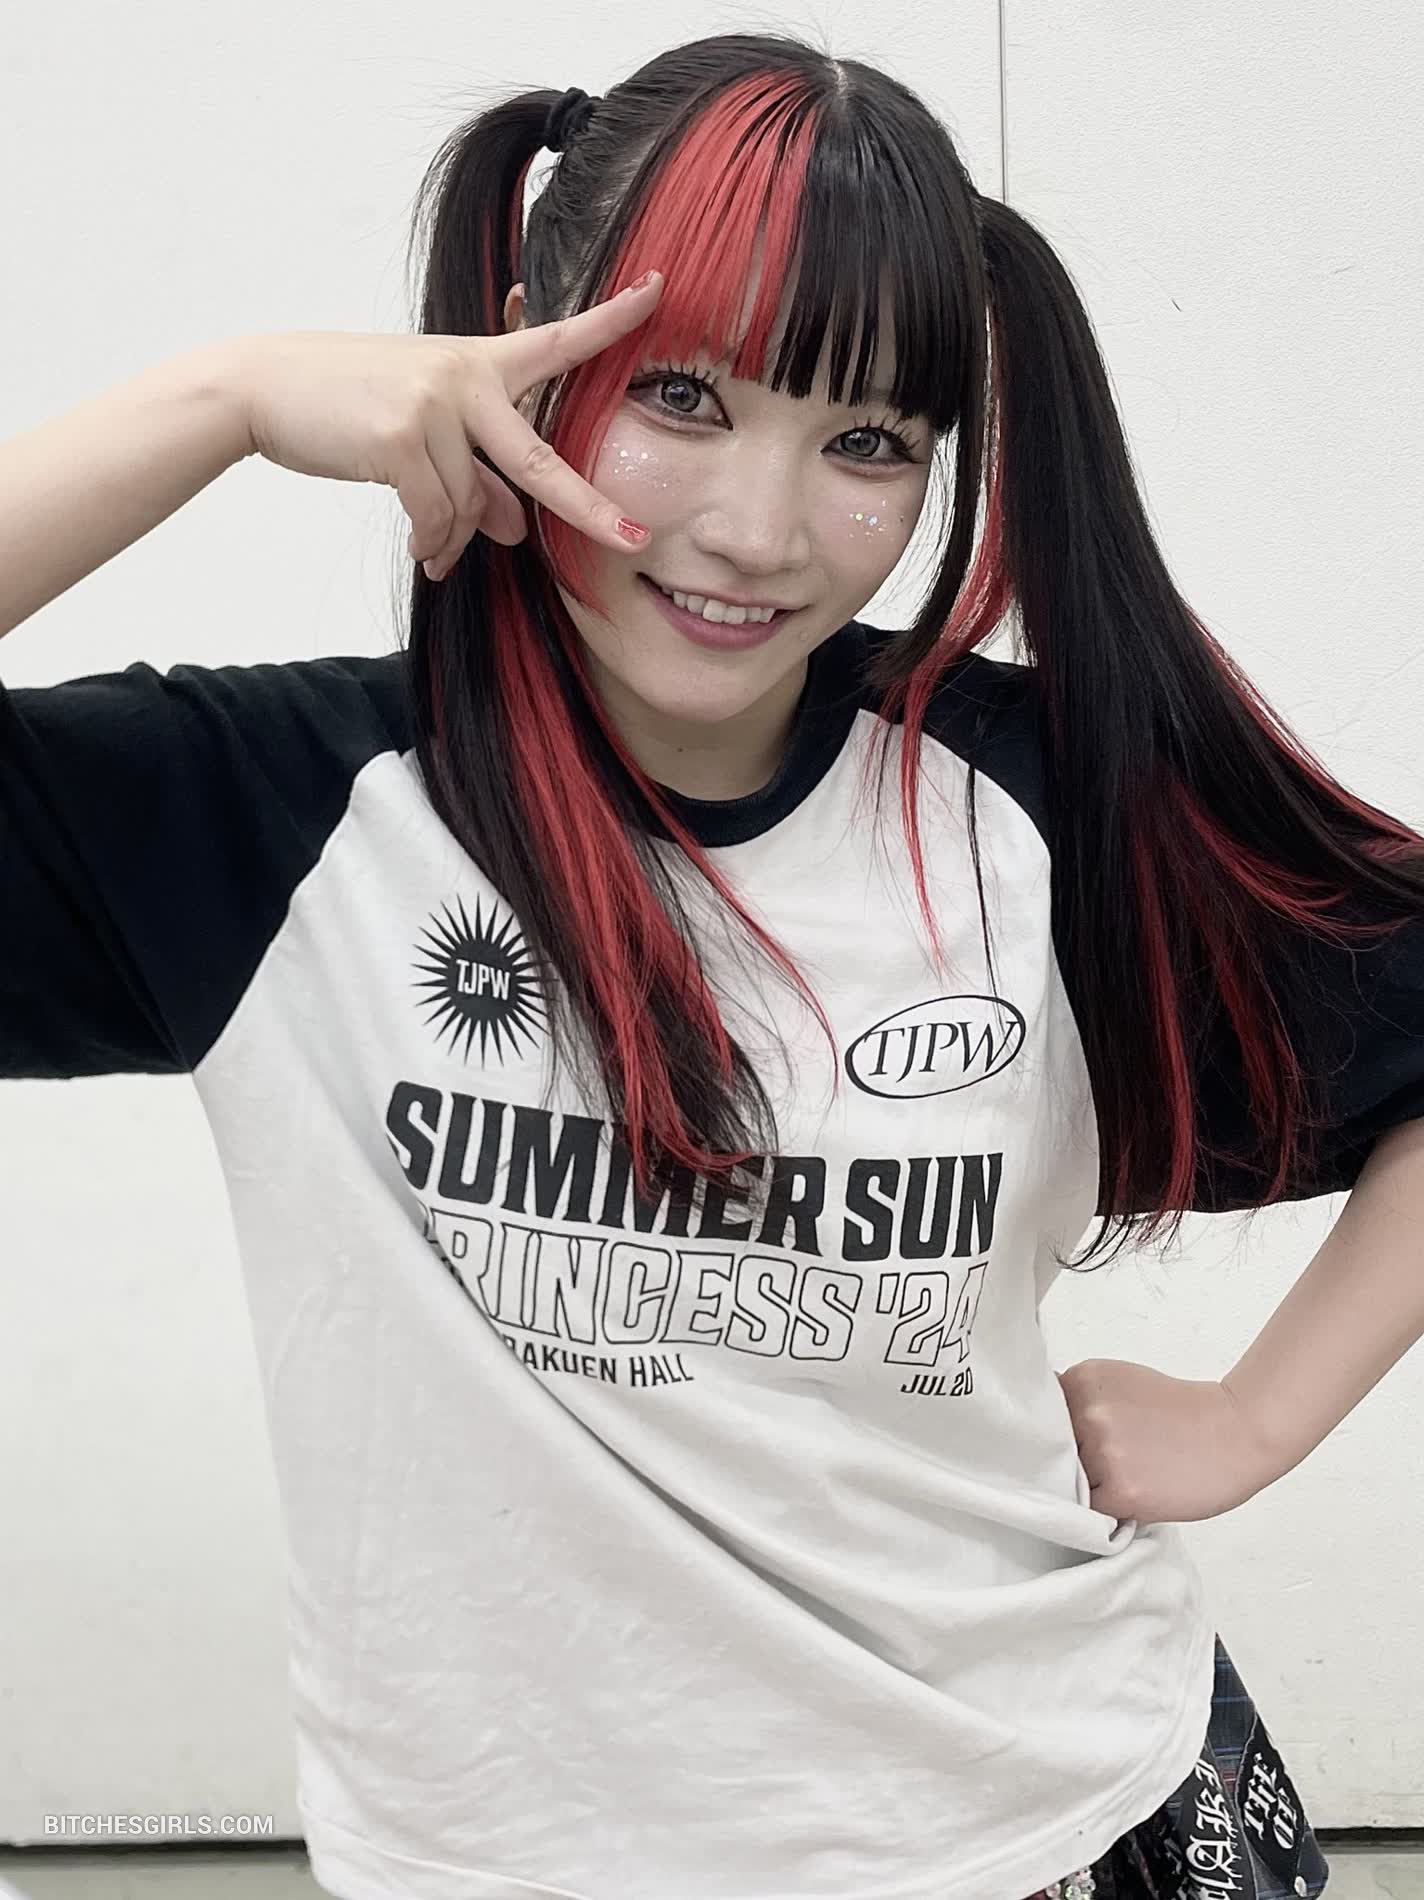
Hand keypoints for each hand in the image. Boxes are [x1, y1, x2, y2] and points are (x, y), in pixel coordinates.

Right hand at [230, 269, 663, 579]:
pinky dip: (430, 542)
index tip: (659, 292)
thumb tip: (517, 529)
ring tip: (433, 549)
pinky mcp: (400, 437)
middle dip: (587, 506)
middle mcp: (465, 377)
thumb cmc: (348, 404)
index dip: (611, 321)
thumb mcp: (423, 432)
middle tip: (631, 539)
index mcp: (479, 362)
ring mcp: (434, 405)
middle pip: (538, 460)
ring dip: (451, 538)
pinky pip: (434, 516)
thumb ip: (478, 476)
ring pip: (467, 508)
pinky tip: (422, 553)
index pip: (555, 340)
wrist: (264, 387)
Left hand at [1057, 1357, 1281, 1524]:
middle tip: (1108, 1462)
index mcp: (1084, 1380)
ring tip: (1128, 1475)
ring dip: (1091, 1486)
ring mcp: (1102, 1452)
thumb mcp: (1121, 1383)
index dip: (1054, 1436)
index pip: (1040, 1416)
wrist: (1234, 1432)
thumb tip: (1044, 1428)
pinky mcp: (1120, 1491)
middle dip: (1073, 1461)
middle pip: (1053, 1452)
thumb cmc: (1179, 1412)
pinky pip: (1092, 1510)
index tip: (1070, 1444)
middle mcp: (1088, 1413)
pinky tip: (1134, 1493)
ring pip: (1070, 1483)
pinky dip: (1108, 1508)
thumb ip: (1083, 1401)